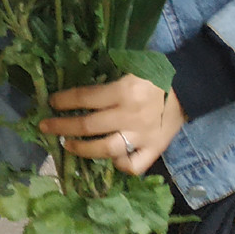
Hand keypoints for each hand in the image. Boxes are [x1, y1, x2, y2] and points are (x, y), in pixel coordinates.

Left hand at [39, 74, 186, 175]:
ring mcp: (143, 135)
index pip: (84, 98)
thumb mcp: (128, 67)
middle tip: (46, 126)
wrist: (188, 85)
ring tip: (68, 145)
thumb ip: (105, 81)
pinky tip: (109, 159)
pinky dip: (119, 165)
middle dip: (62, 126)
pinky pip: (134, 166)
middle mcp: (131, 116)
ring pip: (106, 150)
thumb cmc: (153, 73)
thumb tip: (74, 92)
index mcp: (124, 91)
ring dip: (82, 149)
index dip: (63, 100)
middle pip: (88, 126)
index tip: (50, 102)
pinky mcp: (155, 149)